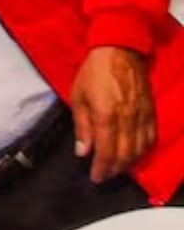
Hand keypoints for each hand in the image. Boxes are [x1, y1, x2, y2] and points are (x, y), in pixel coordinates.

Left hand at [71, 45, 156, 182]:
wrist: (119, 51)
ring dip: (129, 163)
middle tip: (105, 175)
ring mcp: (142, 116)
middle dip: (115, 169)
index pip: (107, 152)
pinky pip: (150, 137)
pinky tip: (135, 154)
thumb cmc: (94, 72)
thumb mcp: (78, 97)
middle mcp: (127, 119)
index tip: (96, 177)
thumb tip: (83, 151)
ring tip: (117, 168)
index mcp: (106, 116)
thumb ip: (82, 127)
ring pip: (140, 149)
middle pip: (125, 154)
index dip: (102, 168)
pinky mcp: (151, 112)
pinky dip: (143, 150)